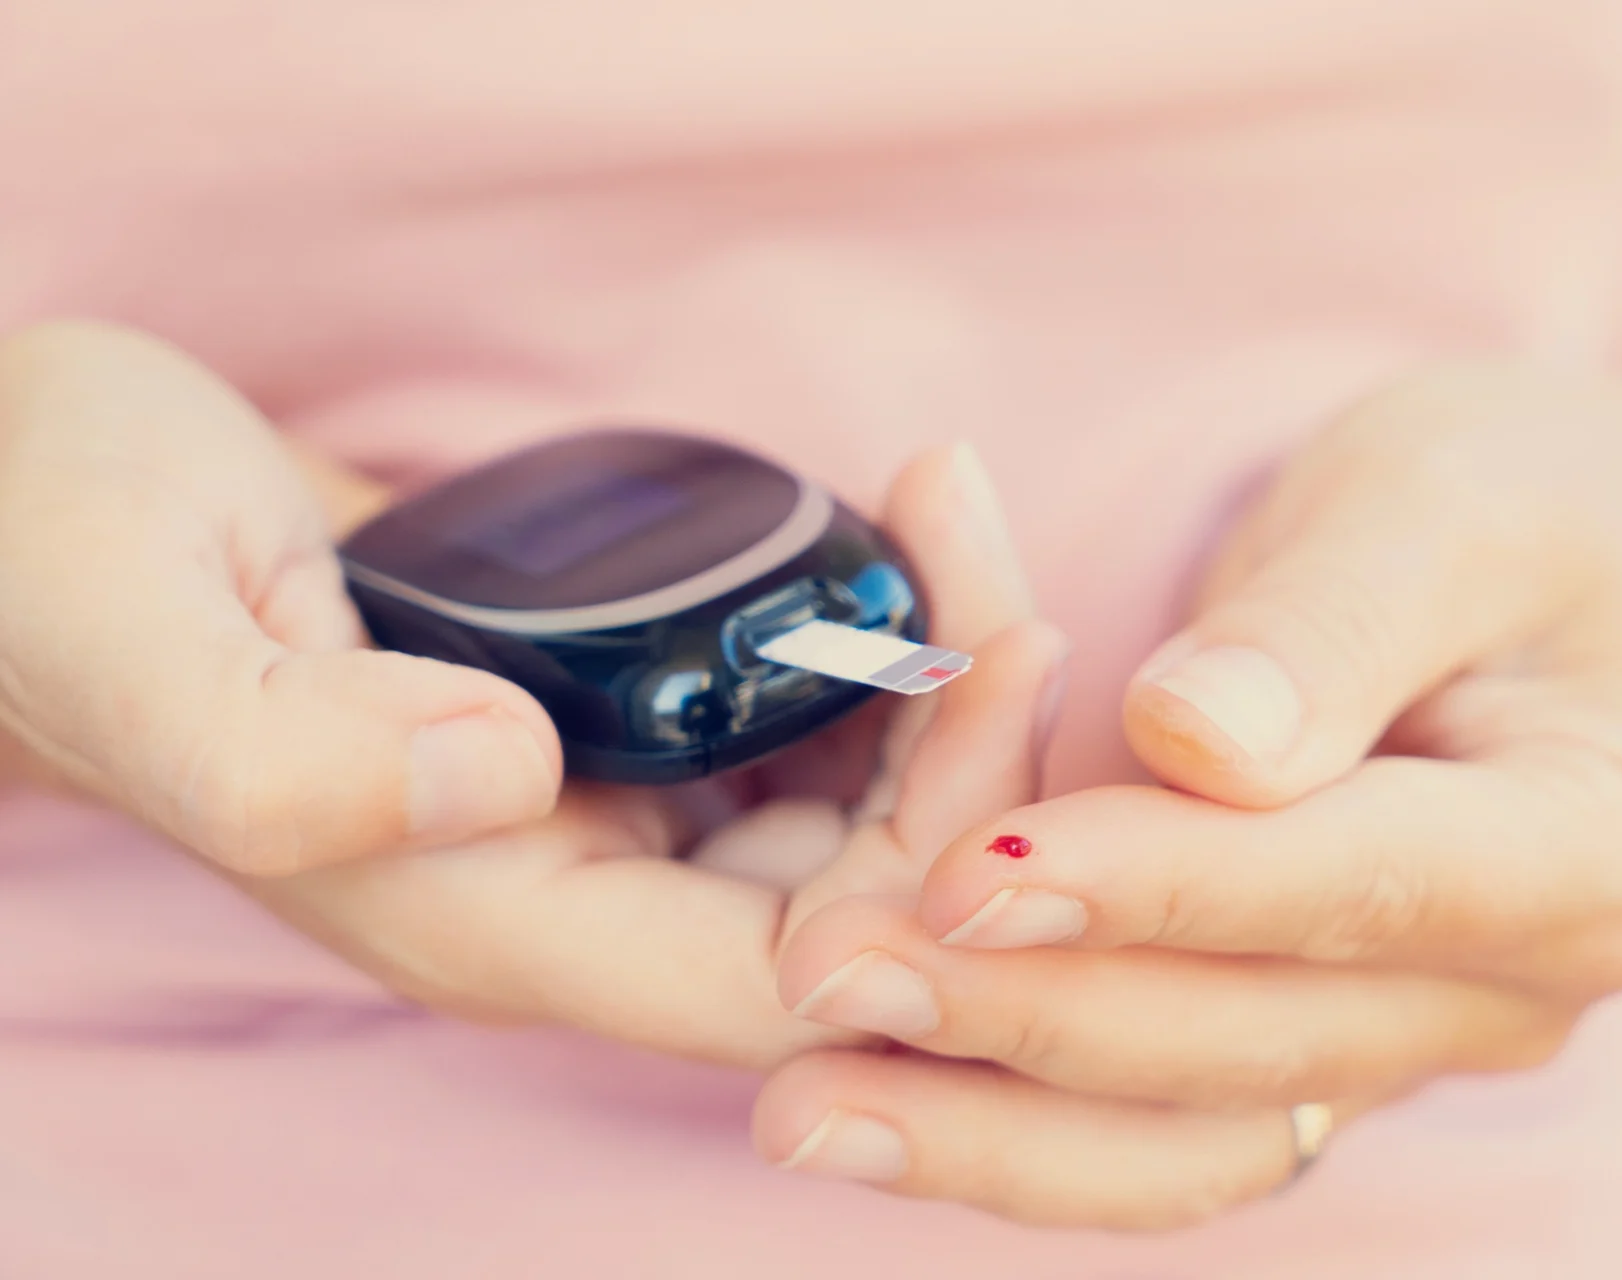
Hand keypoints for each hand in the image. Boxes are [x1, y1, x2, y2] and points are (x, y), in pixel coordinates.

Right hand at [0, 319, 1064, 1070]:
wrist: (40, 496)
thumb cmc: (54, 564)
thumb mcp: (134, 640)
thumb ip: (290, 755)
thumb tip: (510, 773)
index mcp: (483, 923)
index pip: (787, 983)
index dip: (930, 879)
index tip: (991, 670)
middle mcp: (566, 895)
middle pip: (857, 907)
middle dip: (968, 763)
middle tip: (1001, 578)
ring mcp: (596, 815)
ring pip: (846, 819)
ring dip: (938, 697)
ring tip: (954, 521)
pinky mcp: (612, 730)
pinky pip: (796, 735)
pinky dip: (871, 652)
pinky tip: (889, 541)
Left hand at [761, 364, 1621, 1227]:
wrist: (1538, 570)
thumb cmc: (1502, 505)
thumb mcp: (1439, 507)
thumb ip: (1330, 626)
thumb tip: (1197, 743)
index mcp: (1588, 850)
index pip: (1361, 883)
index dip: (1166, 884)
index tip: (976, 873)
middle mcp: (1509, 990)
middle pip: (1253, 1039)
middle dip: (1030, 1014)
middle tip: (826, 971)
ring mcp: (1402, 1040)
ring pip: (1188, 1138)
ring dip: (990, 1128)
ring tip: (801, 1107)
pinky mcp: (1298, 1049)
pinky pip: (1152, 1128)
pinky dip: (1008, 1132)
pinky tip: (863, 1110)